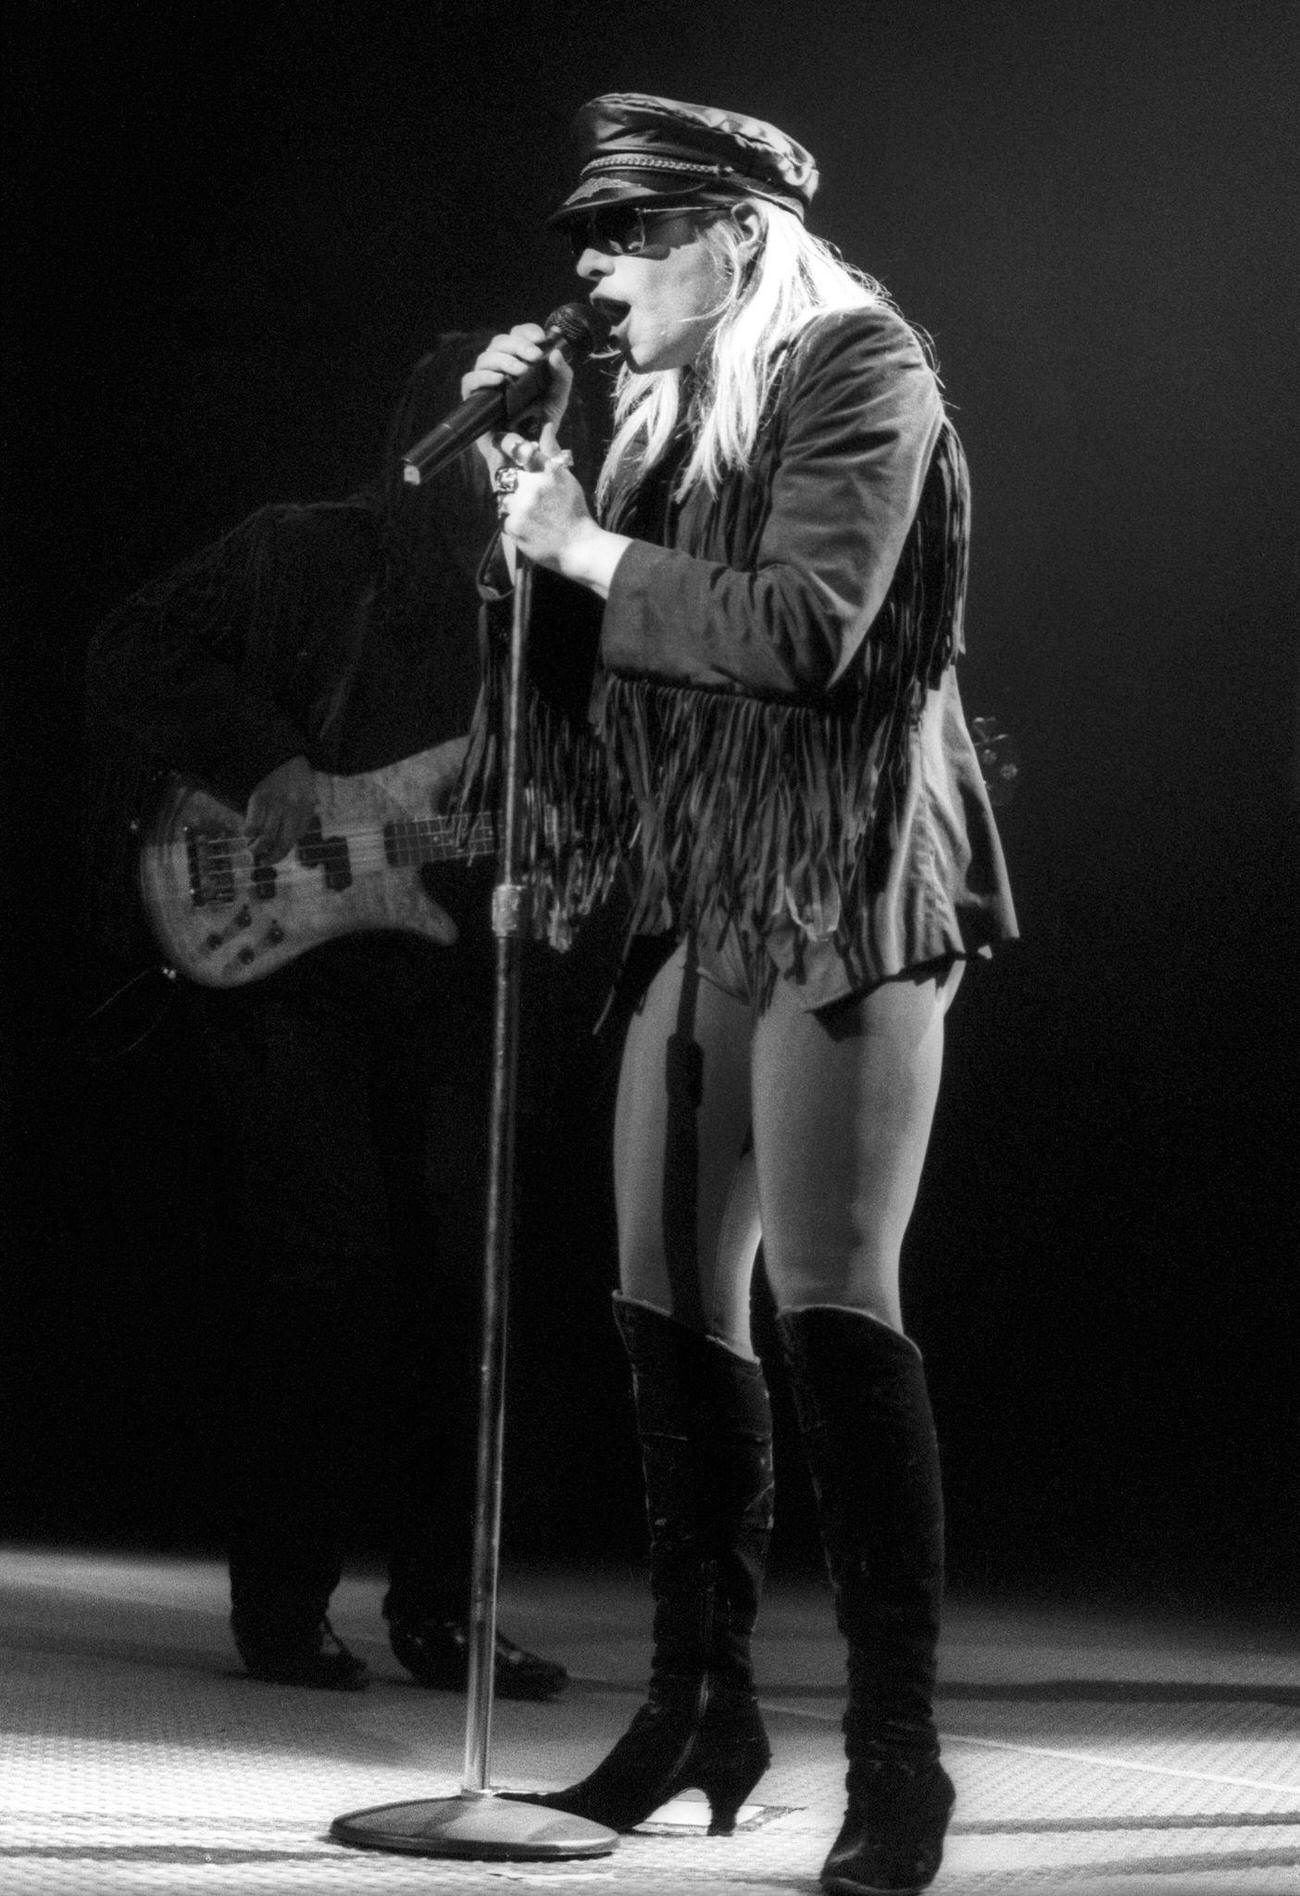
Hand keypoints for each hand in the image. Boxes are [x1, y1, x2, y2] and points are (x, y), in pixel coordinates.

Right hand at [243, 755, 315, 861]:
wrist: (282, 752)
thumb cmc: (294, 777)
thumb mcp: (306, 795)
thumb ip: (300, 816)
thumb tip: (289, 841)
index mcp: (306, 808)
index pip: (294, 839)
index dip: (281, 852)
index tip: (272, 858)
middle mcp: (293, 807)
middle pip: (281, 841)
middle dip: (270, 855)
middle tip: (262, 861)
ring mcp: (276, 801)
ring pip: (266, 835)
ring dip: (256, 846)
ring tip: (252, 847)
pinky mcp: (260, 795)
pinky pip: (253, 821)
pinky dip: (249, 832)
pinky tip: (247, 833)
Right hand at [462, 324, 573, 475]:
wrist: (529, 455)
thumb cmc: (540, 425)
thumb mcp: (558, 399)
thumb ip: (562, 376)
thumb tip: (555, 353)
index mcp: (519, 363)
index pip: (516, 335)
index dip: (525, 331)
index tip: (540, 338)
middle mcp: (500, 369)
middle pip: (499, 342)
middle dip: (517, 344)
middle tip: (534, 356)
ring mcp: (486, 383)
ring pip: (485, 357)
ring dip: (504, 359)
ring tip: (521, 371)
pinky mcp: (475, 401)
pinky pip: (470, 380)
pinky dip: (483, 376)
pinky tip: (500, 381)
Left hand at [493, 424, 631, 598]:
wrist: (580, 547)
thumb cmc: (575, 511)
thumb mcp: (567, 478)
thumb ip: (551, 453)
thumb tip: (545, 426)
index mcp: (545, 472)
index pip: (519, 450)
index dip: (508, 445)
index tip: (500, 442)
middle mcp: (531, 487)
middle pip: (507, 478)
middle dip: (514, 486)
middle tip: (532, 500)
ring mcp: (520, 508)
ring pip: (504, 499)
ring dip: (513, 506)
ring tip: (534, 516)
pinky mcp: (514, 526)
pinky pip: (505, 520)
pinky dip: (515, 524)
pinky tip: (532, 528)